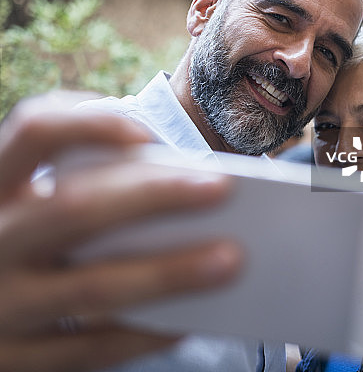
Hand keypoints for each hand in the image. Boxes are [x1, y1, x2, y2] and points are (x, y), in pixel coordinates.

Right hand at [0, 104, 241, 371]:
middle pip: (74, 207)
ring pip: (93, 287)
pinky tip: (192, 317)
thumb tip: (178, 178)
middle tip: (222, 187)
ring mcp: (1, 305)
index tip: (149, 134)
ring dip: (169, 272)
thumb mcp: (34, 200)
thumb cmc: (29, 238)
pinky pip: (93, 349)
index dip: (89, 123)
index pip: (33, 131)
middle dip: (153, 195)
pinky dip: (148, 332)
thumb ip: (86, 180)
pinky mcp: (15, 360)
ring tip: (231, 258)